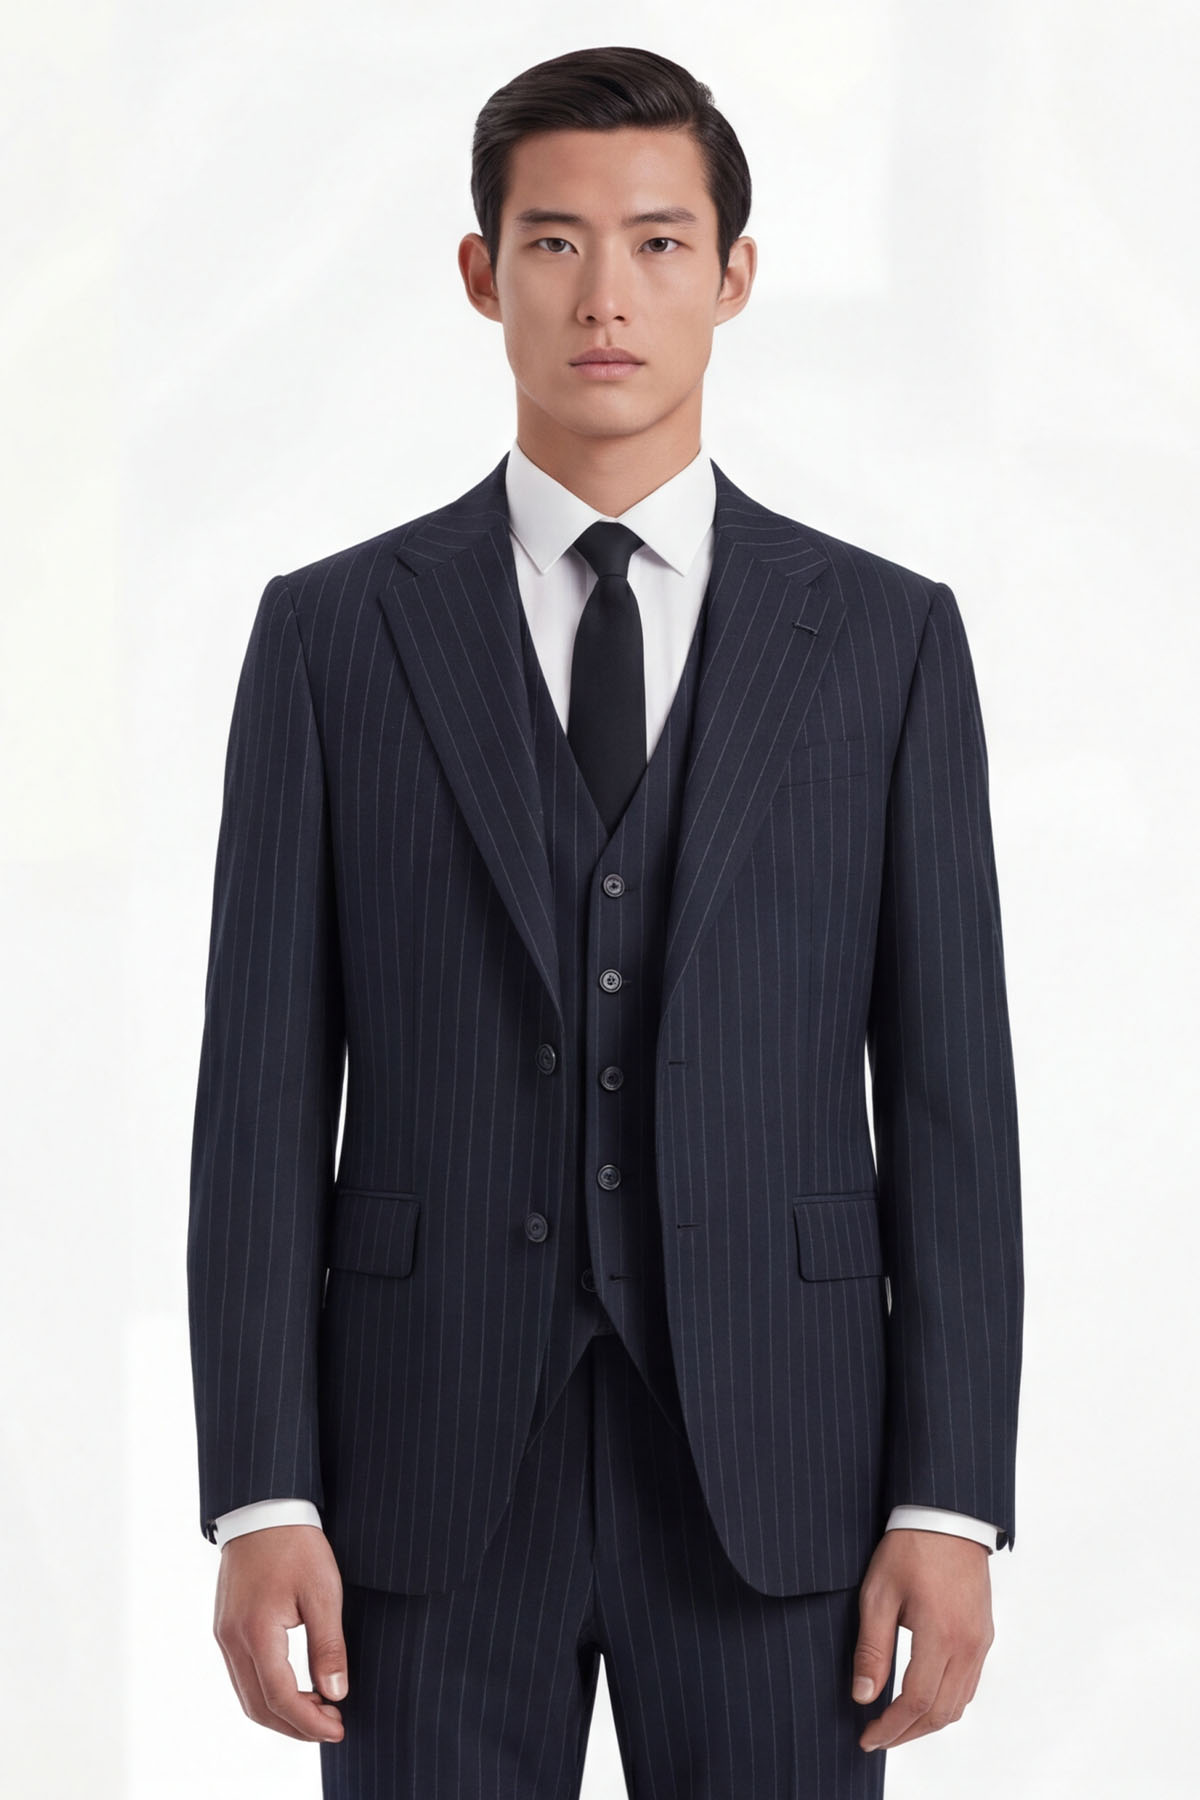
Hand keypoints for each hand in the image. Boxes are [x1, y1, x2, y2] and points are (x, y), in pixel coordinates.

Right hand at [212, 1523, 348, 1742]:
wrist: (263, 1509)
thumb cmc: (296, 1544)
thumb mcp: (322, 1591)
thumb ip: (328, 1646)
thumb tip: (336, 1694)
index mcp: (256, 1632)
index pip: (280, 1697)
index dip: (310, 1721)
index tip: (339, 1728)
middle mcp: (232, 1640)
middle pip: (258, 1706)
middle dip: (296, 1726)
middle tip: (331, 1726)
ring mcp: (224, 1635)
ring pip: (247, 1695)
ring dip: (280, 1713)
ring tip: (319, 1710)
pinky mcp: (225, 1627)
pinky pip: (242, 1676)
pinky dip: (267, 1693)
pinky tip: (296, 1687)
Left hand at [851, 1528, 993, 1752]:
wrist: (947, 1516)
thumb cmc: (909, 1548)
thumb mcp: (878, 1594)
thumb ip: (872, 1648)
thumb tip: (863, 1696)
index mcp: (940, 1636)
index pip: (915, 1703)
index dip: (889, 1727)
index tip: (867, 1738)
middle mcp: (967, 1646)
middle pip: (940, 1713)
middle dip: (907, 1733)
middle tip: (878, 1738)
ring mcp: (980, 1642)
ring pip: (959, 1704)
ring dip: (928, 1723)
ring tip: (896, 1725)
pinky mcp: (984, 1634)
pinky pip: (969, 1684)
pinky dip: (947, 1703)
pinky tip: (924, 1700)